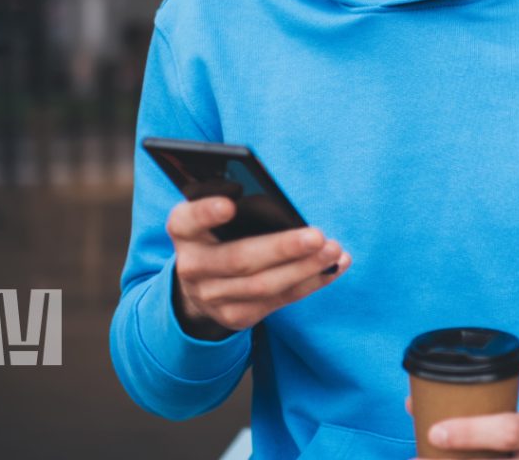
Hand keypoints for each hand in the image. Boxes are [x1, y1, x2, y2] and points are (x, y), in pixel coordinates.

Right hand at [166, 196, 350, 339]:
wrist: (201, 283)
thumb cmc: (220, 231)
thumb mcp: (215, 213)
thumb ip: (236, 202)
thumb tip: (279, 204)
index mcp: (184, 230)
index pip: (187, 220)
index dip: (206, 213)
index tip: (229, 205)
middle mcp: (192, 266)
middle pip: (239, 258)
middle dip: (282, 248)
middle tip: (317, 235)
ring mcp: (212, 297)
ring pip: (263, 285)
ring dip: (304, 268)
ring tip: (334, 251)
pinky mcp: (236, 316)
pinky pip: (278, 300)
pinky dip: (310, 282)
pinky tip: (334, 266)